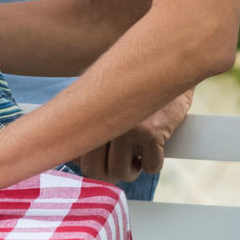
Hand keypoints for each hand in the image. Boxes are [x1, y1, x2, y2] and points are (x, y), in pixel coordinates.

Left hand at [77, 89, 192, 182]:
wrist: (165, 65)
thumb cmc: (130, 84)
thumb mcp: (102, 95)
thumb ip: (88, 121)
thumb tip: (74, 153)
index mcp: (88, 115)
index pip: (75, 156)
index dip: (87, 165)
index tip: (98, 162)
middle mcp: (104, 123)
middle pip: (96, 170)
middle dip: (108, 174)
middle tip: (118, 165)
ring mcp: (128, 129)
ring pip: (122, 172)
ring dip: (131, 171)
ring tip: (134, 157)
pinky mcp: (153, 133)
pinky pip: (151, 166)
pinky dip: (152, 164)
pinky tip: (152, 151)